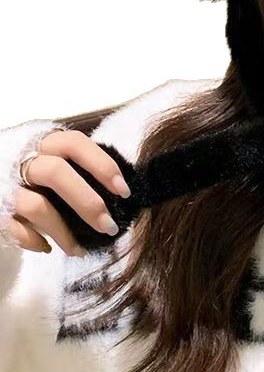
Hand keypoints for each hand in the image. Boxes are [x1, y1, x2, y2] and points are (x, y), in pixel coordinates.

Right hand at [5, 128, 130, 256]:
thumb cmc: (36, 172)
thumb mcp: (54, 159)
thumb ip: (79, 168)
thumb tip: (118, 194)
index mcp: (43, 141)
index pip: (75, 143)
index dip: (102, 164)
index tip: (124, 191)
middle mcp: (22, 158)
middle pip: (56, 173)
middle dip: (88, 203)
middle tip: (109, 226)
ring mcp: (5, 185)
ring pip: (36, 206)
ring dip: (63, 232)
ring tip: (80, 249)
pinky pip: (14, 228)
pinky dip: (34, 241)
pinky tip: (48, 248)